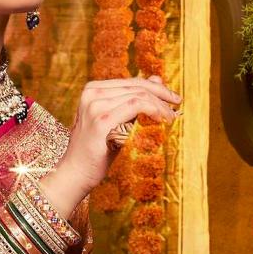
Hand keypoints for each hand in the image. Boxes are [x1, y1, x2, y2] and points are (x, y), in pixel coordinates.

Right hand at [59, 73, 181, 194]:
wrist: (75, 174)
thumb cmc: (96, 151)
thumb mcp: (116, 121)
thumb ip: (133, 100)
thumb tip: (157, 79)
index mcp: (92, 90)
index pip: (131, 82)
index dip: (155, 87)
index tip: (172, 98)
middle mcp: (92, 93)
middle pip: (136, 86)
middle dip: (161, 94)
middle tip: (178, 104)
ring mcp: (95, 106)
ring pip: (138, 95)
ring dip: (160, 106)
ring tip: (172, 117)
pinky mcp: (102, 120)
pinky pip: (135, 106)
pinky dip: (153, 110)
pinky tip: (163, 120)